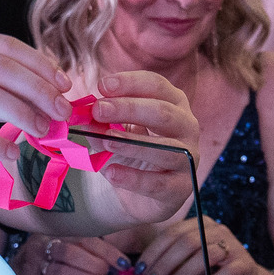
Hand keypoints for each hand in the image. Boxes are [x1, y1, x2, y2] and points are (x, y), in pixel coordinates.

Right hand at [12, 233, 130, 274]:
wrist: (13, 273)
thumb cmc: (47, 259)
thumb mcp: (62, 245)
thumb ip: (88, 249)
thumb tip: (121, 263)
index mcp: (54, 232)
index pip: (83, 238)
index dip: (106, 251)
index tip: (124, 264)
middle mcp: (41, 246)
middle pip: (70, 253)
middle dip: (96, 266)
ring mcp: (34, 267)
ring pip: (63, 273)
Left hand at [75, 70, 200, 223]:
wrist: (144, 191)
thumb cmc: (133, 149)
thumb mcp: (117, 129)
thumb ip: (103, 122)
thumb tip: (85, 115)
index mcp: (174, 103)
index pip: (156, 85)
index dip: (130, 83)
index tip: (102, 85)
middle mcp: (187, 127)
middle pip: (162, 112)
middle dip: (129, 109)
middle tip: (98, 110)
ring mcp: (188, 157)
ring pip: (166, 148)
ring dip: (133, 143)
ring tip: (106, 140)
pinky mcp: (180, 187)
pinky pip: (157, 183)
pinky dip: (132, 178)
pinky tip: (111, 173)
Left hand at [134, 215, 273, 274]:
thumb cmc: (213, 272)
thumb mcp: (191, 260)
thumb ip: (171, 260)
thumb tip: (140, 271)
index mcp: (201, 224)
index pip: (172, 232)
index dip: (154, 251)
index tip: (141, 269)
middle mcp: (217, 230)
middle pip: (186, 241)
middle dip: (165, 263)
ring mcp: (233, 246)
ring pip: (203, 255)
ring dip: (183, 274)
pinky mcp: (244, 265)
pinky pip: (223, 273)